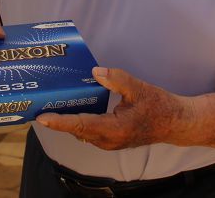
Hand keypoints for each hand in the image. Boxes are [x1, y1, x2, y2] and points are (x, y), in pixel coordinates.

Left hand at [36, 67, 190, 149]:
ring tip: (50, 108)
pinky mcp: (112, 140)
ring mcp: (110, 143)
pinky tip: (72, 110)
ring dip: (67, 122)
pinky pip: (89, 132)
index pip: (82, 125)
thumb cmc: (160, 105)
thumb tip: (95, 72)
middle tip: (38, 107)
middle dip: (58, 121)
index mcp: (115, 129)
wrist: (175, 123)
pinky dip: (78, 123)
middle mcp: (109, 140)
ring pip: (82, 133)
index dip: (60, 122)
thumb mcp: (139, 88)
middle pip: (77, 130)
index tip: (42, 118)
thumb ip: (117, 79)